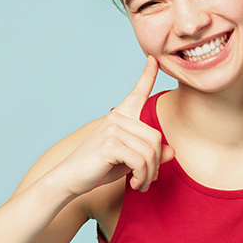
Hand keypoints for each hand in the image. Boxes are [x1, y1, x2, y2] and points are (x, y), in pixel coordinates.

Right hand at [58, 56, 174, 195]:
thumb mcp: (130, 161)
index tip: (154, 58)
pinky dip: (142, 177)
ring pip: (150, 152)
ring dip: (149, 174)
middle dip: (155, 164)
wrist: (70, 179)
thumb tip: (172, 152)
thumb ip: (151, 154)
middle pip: (155, 138)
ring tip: (141, 184)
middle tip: (147, 180)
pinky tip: (135, 184)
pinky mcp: (110, 144)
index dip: (148, 75)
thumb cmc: (100, 168)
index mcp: (121, 116)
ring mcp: (113, 129)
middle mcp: (117, 118)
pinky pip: (140, 161)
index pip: (137, 92)